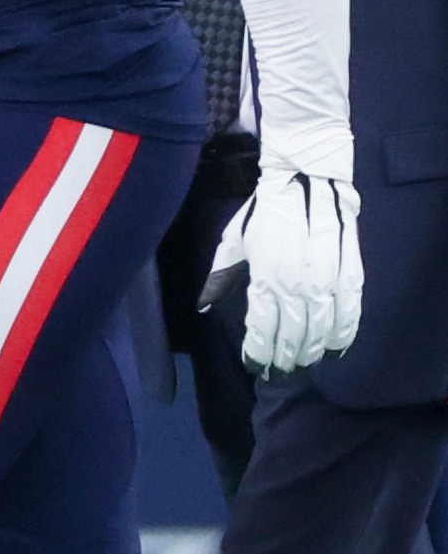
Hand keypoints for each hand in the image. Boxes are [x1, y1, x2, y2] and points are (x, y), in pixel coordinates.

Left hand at [210, 166, 362, 376]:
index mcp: (266, 278)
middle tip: (278, 372)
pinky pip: (350, 313)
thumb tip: (203, 306)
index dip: (259, 351)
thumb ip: (220, 276)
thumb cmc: (264, 213)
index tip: (254, 366)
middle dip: (285, 358)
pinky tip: (334, 349)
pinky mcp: (350, 275)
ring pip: (322, 330)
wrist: (306, 181)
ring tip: (302, 365)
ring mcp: (328, 281)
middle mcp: (298, 285)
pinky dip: (343, 334)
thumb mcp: (233, 242)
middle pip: (294, 335)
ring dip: (311, 352)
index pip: (264, 328)